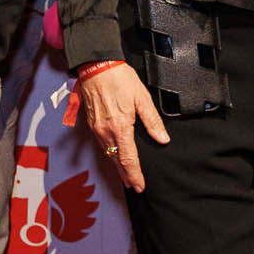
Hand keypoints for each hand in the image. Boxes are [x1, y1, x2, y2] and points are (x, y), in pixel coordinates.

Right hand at [81, 63, 167, 192]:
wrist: (96, 67)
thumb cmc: (119, 78)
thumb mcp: (142, 98)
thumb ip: (152, 121)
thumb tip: (162, 138)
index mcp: (120, 126)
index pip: (128, 158)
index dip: (134, 174)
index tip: (140, 186)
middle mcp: (106, 131)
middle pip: (116, 160)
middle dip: (126, 175)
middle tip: (134, 187)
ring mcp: (97, 128)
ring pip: (108, 154)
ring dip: (117, 166)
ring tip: (126, 176)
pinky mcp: (91, 124)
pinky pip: (101, 145)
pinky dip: (109, 154)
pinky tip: (114, 157)